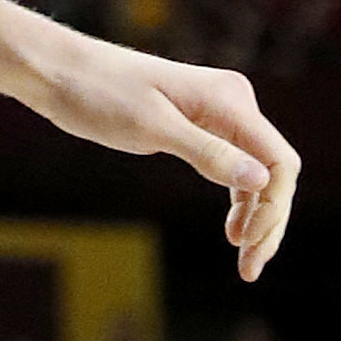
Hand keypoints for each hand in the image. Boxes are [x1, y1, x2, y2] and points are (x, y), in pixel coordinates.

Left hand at [0, 0, 303, 278]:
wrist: (61, 71)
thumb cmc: (100, 94)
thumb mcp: (152, 128)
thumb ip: (207, 153)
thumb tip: (261, 180)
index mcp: (229, 100)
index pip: (279, 162)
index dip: (274, 210)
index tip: (248, 246)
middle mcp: (233, 102)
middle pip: (274, 170)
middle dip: (269, 221)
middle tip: (249, 269)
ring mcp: (218, 112)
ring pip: (257, 171)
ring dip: (256, 215)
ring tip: (244, 259)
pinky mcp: (199, 122)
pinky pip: (234, 164)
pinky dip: (239, 198)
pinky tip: (232, 229)